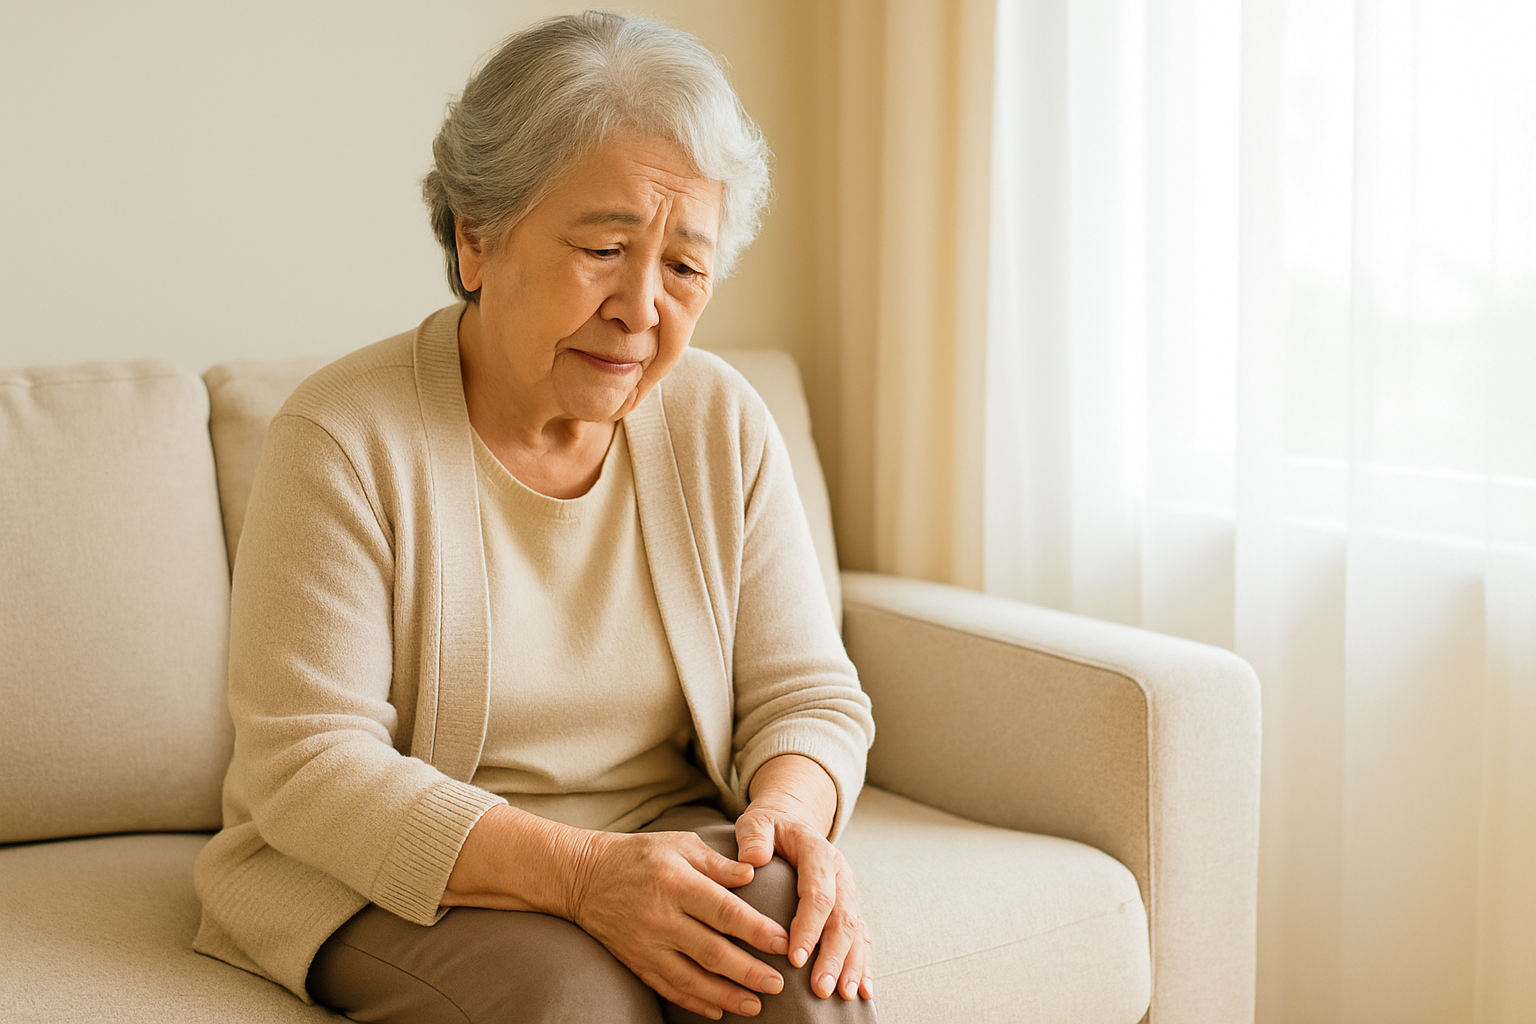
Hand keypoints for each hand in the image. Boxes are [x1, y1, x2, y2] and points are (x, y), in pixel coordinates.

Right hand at [567, 828, 790, 1018]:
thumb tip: (754, 874)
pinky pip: (667, 988)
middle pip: (711, 951)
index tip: (782, 943)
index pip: (724, 911)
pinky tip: (718, 1010)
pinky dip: (694, 1002)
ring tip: (755, 1005)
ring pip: (691, 978)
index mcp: (677, 883)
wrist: (583, 876)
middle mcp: (661, 917)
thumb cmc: (640, 854)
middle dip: (748, 972)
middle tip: (778, 984)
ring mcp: (646, 944)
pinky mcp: (635, 961)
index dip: (756, 930)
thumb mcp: (680, 843)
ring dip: (726, 995)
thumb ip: (718, 863)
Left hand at [735, 798, 874, 1002]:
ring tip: (842, 995)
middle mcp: (840, 873)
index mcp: (818, 852)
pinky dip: (862, 964)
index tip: (794, 957)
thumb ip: (754, 837)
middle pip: (842, 918)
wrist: (792, 822)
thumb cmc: (770, 828)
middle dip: (833, 956)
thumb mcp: (757, 822)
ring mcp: (848, 891)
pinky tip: (861, 990)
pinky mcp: (849, 907)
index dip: (809, 926)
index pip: (817, 893)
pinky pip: (861, 936)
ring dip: (851, 965)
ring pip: (856, 931)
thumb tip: (752, 858)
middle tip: (820, 988)